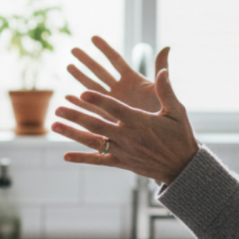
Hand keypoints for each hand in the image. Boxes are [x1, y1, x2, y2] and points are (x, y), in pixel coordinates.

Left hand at [52, 56, 198, 184]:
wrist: (183, 167)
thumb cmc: (180, 136)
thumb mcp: (177, 111)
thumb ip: (166, 91)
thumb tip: (163, 70)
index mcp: (140, 121)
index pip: (115, 109)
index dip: (98, 101)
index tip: (82, 92)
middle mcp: (128, 137)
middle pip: (97, 125)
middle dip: (77, 116)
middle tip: (58, 108)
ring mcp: (123, 151)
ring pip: (94, 142)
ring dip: (72, 133)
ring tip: (55, 125)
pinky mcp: (122, 163)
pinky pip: (99, 161)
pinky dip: (82, 159)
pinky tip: (65, 156)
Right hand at [68, 37, 169, 120]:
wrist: (164, 140)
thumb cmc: (167, 115)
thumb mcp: (163, 90)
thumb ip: (161, 68)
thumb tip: (167, 46)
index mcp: (134, 80)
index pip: (116, 61)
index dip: (105, 49)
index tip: (93, 38)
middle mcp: (121, 90)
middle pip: (100, 71)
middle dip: (87, 60)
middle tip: (74, 49)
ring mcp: (114, 103)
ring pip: (93, 87)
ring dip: (80, 77)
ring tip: (68, 66)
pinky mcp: (109, 117)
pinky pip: (91, 108)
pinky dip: (79, 103)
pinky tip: (68, 97)